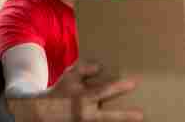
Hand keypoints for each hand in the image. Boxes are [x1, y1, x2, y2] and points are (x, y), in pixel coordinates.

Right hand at [6, 62, 142, 121]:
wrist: (43, 112)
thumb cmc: (60, 91)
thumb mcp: (70, 76)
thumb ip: (85, 69)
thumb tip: (100, 67)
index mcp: (83, 98)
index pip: (104, 91)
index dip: (119, 87)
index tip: (133, 83)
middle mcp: (86, 114)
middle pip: (108, 117)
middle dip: (125, 116)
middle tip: (141, 115)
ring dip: (120, 120)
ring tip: (136, 119)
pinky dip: (110, 121)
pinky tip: (122, 121)